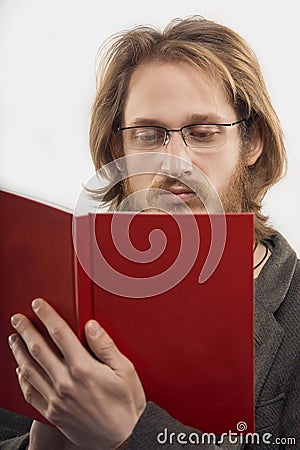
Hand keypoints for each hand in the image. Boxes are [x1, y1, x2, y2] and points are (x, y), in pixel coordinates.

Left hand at [9, 298, 145, 449]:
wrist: (124, 439)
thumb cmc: (127, 405)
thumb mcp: (125, 370)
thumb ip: (105, 346)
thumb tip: (91, 326)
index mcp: (84, 368)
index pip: (60, 334)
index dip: (47, 315)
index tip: (38, 305)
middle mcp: (66, 383)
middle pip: (39, 349)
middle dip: (26, 330)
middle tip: (17, 319)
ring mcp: (57, 399)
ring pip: (29, 370)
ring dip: (19, 351)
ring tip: (13, 339)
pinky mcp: (53, 413)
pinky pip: (30, 392)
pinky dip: (22, 378)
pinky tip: (20, 369)